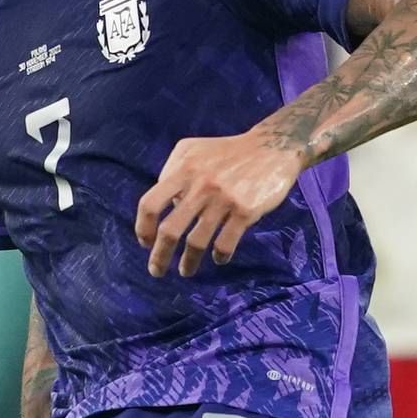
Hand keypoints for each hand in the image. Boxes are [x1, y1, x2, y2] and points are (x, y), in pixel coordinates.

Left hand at [135, 133, 301, 277]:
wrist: (273, 147)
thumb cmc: (227, 152)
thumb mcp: (192, 150)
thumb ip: (173, 171)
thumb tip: (166, 205)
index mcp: (183, 170)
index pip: (151, 204)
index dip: (143, 227)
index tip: (145, 242)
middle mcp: (200, 186)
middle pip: (170, 230)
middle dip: (160, 256)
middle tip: (156, 271)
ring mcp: (223, 199)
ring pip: (197, 242)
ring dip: (189, 262)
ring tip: (185, 271)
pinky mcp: (245, 210)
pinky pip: (226, 243)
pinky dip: (220, 255)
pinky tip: (219, 258)